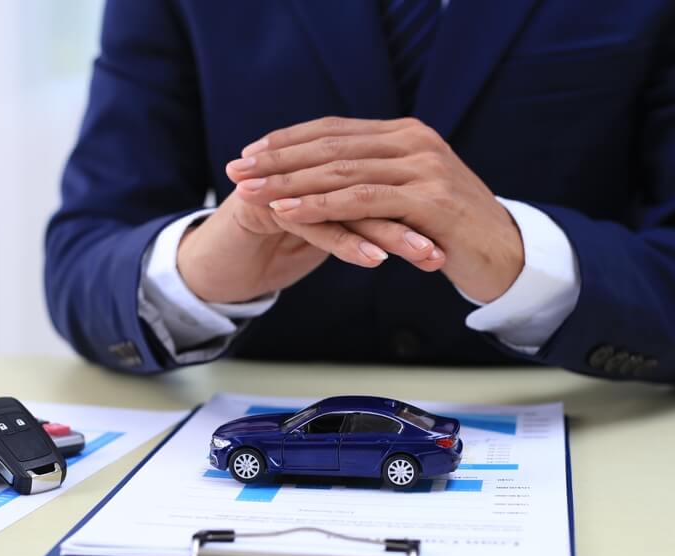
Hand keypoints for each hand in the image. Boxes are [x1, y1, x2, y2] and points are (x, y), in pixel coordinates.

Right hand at [177, 165, 445, 305]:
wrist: (218, 268)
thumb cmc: (274, 251)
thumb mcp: (327, 233)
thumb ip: (361, 218)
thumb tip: (417, 223)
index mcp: (325, 167)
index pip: (382, 182)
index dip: (419, 208)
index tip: (455, 238)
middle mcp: (307, 167)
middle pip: (372, 186)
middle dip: (415, 219)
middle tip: (449, 244)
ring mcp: (283, 182)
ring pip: (346, 202)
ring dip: (390, 231)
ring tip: (424, 254)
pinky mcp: (261, 206)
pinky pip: (313, 223)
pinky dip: (345, 242)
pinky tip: (373, 259)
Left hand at [226, 117, 524, 302]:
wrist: (507, 257)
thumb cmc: (454, 232)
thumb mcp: (412, 196)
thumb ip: (378, 180)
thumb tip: (331, 177)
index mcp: (408, 135)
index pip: (336, 130)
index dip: (289, 140)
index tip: (251, 152)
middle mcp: (415, 142)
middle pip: (331, 146)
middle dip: (278, 158)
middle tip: (236, 169)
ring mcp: (424, 167)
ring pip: (341, 171)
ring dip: (289, 182)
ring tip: (251, 191)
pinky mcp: (428, 199)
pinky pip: (361, 200)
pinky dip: (319, 205)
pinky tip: (287, 211)